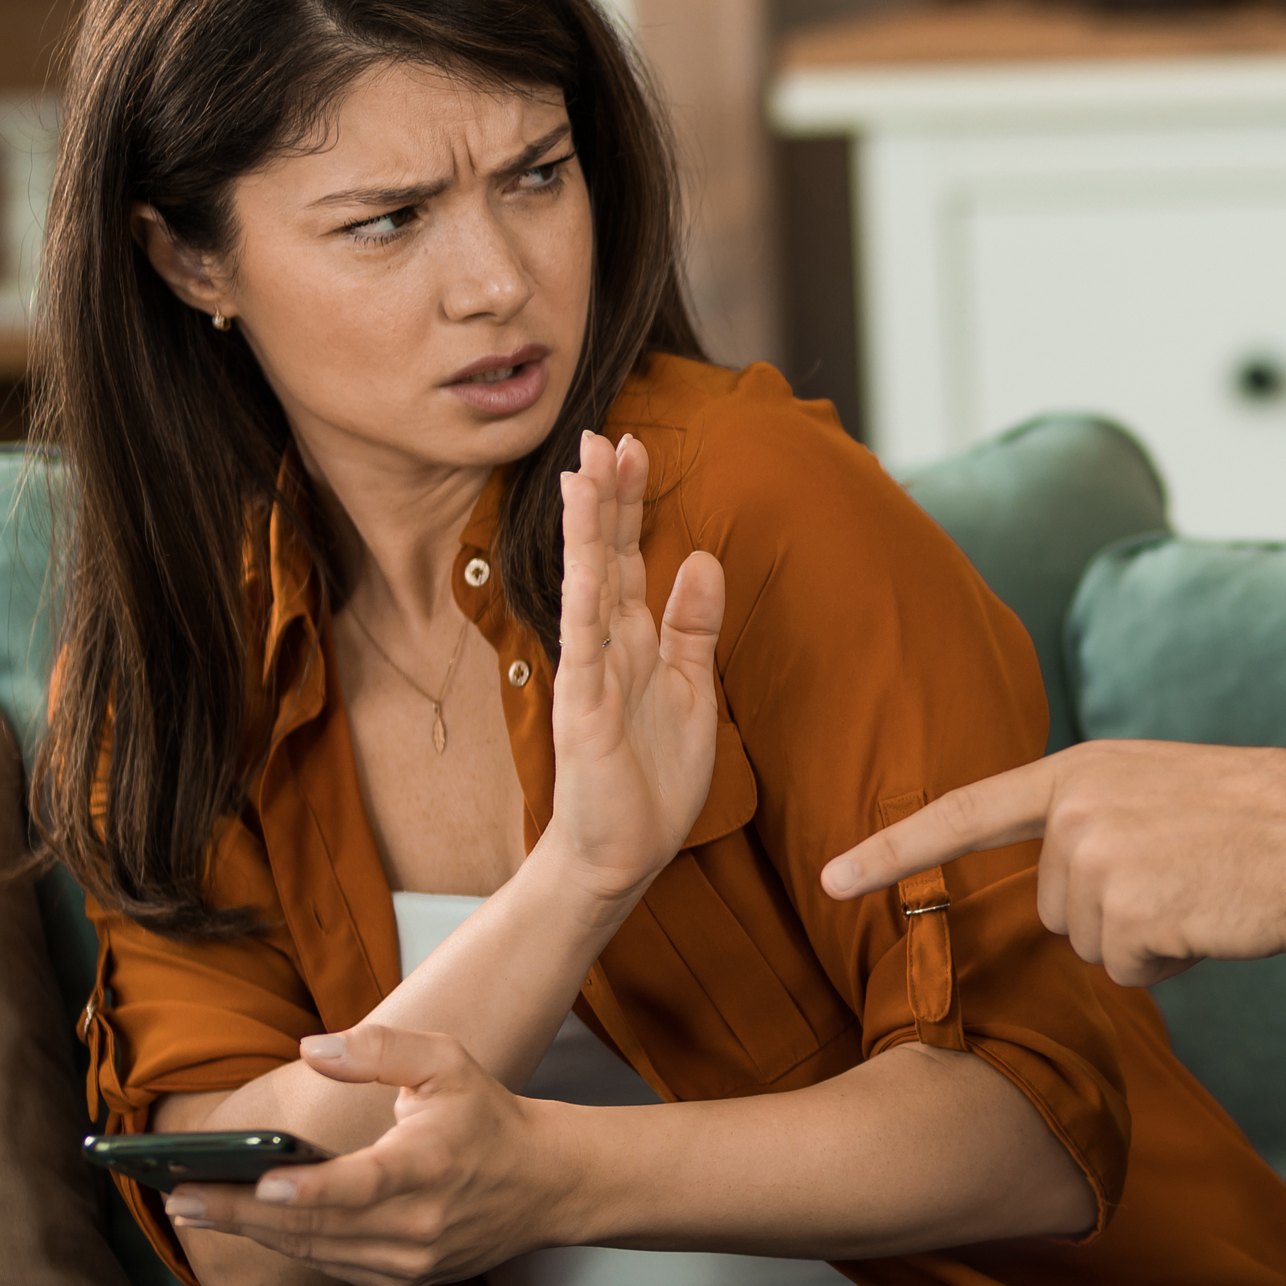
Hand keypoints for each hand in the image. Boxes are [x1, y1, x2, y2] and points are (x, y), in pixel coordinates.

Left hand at [164, 1025, 569, 1285]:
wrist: (547, 1184)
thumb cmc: (490, 1118)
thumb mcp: (447, 1061)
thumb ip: (380, 1048)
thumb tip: (312, 1050)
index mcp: (429, 1166)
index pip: (359, 1185)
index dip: (305, 1189)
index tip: (255, 1182)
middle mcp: (420, 1223)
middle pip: (316, 1225)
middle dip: (241, 1213)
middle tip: (178, 1198)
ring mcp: (413, 1259)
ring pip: (316, 1251)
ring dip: (254, 1232)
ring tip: (196, 1209)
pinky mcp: (406, 1278)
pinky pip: (332, 1266)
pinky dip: (289, 1246)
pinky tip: (251, 1225)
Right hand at [545, 429, 725, 902]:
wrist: (622, 853)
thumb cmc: (653, 778)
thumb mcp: (693, 688)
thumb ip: (692, 625)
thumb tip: (701, 557)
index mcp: (634, 640)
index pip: (629, 556)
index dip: (632, 503)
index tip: (636, 445)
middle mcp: (606, 646)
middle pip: (606, 556)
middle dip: (607, 496)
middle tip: (605, 432)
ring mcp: (590, 674)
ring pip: (587, 586)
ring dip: (586, 529)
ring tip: (584, 471)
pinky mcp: (583, 710)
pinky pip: (583, 646)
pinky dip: (584, 599)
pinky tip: (586, 559)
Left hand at [819, 739, 1285, 987]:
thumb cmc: (1261, 821)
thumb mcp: (1161, 789)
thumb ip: (1097, 821)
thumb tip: (1065, 897)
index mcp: (1080, 772)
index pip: (963, 814)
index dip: (894, 849)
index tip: (831, 878)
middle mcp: (1075, 811)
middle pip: (1055, 906)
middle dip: (1116, 912)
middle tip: (1189, 877)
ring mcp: (1097, 861)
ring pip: (1091, 945)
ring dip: (1147, 938)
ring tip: (1207, 893)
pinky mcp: (1127, 913)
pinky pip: (1127, 972)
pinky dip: (1171, 963)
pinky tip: (1213, 920)